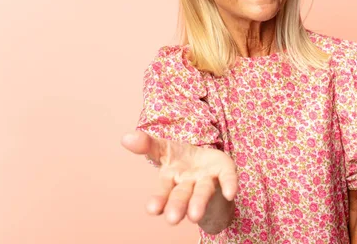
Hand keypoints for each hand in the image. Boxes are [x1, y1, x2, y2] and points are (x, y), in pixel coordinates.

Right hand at [121, 130, 237, 225]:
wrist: (207, 164)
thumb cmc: (182, 160)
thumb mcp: (163, 148)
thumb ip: (147, 144)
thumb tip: (125, 137)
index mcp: (171, 177)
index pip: (163, 188)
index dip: (159, 199)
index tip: (153, 210)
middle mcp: (188, 183)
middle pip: (182, 195)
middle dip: (177, 206)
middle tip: (173, 219)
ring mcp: (207, 179)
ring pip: (202, 192)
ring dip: (198, 203)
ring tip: (194, 216)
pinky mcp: (223, 172)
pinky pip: (227, 178)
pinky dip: (229, 185)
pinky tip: (231, 193)